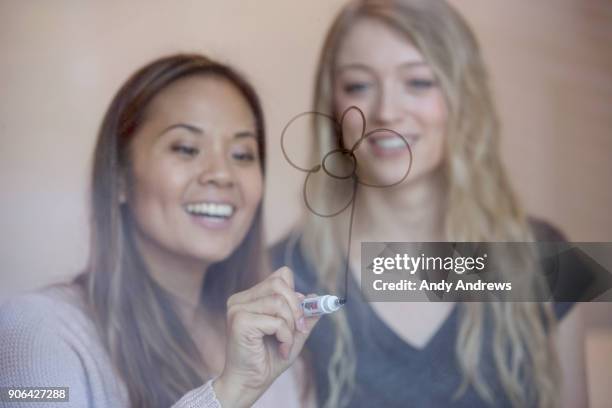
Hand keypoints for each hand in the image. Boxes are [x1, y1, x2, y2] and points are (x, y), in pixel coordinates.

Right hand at [213, 267, 319, 407]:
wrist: (250, 384)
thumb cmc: (268, 360)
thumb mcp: (294, 335)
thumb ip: (305, 317)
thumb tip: (317, 298)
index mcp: (251, 298)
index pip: (280, 276)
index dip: (295, 293)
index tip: (300, 315)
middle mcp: (241, 299)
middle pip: (279, 284)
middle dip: (296, 309)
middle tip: (299, 330)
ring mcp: (237, 309)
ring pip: (278, 302)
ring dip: (290, 326)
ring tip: (286, 344)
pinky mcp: (239, 321)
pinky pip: (275, 320)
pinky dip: (285, 336)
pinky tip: (281, 349)